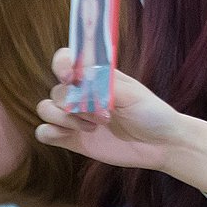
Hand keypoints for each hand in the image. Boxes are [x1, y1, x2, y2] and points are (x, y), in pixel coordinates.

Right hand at [36, 48, 206, 196]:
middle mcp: (82, 95)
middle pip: (56, 91)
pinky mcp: (71, 138)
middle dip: (77, 104)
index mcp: (97, 78)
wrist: (162, 145)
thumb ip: (105, 85)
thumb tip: (80, 80)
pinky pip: (43, 132)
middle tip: (106, 116)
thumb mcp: (133, 95)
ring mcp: (75, 117)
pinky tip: (74, 135)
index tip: (71, 78)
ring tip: (95, 127)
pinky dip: (51, 132)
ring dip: (66, 118)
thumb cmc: (153, 115)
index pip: (66, 61)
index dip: (62, 65)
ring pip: (45, 109)